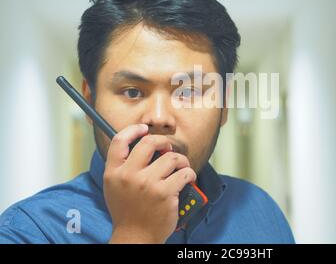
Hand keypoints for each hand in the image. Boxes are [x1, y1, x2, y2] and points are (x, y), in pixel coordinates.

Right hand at [104, 124, 195, 243]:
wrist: (135, 237)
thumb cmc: (127, 211)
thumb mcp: (114, 186)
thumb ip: (122, 166)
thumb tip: (138, 143)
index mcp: (114, 172)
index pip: (119, 141)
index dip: (133, 130)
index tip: (144, 129)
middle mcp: (129, 176)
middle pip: (149, 143)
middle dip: (164, 142)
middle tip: (168, 149)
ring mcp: (147, 184)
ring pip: (172, 158)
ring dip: (181, 161)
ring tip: (181, 167)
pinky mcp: (165, 193)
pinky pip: (184, 173)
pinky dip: (189, 174)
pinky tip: (188, 178)